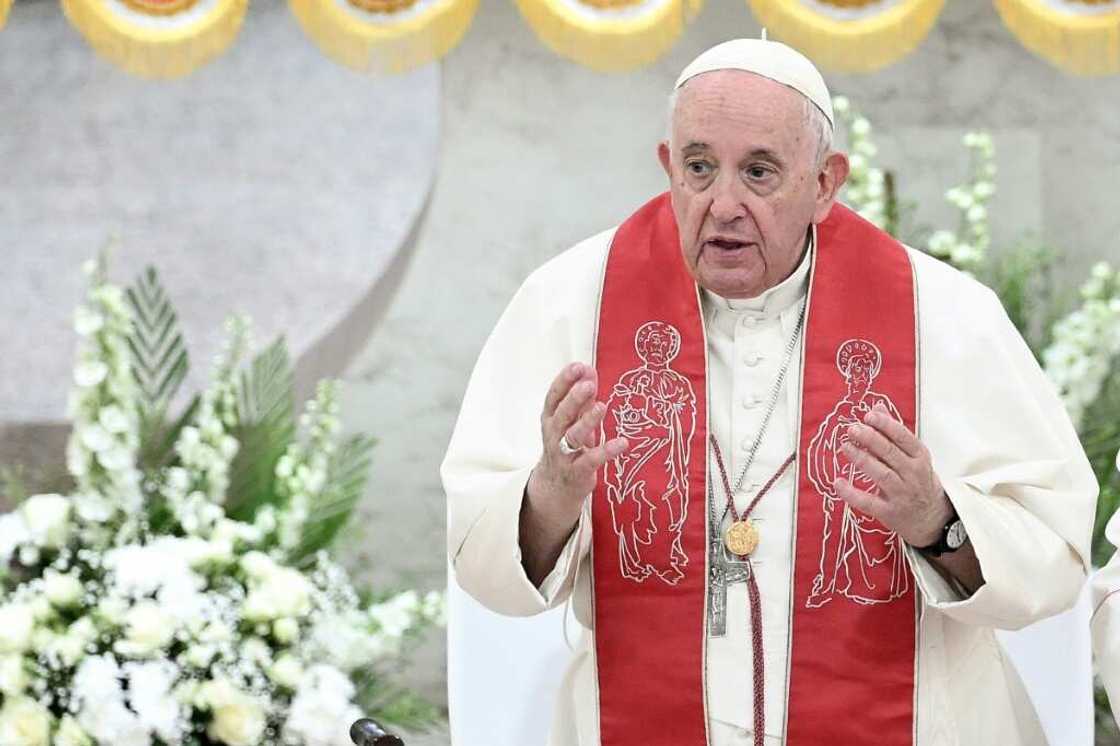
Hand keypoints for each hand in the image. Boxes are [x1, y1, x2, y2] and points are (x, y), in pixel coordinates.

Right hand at [526, 362, 628, 529]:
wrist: (556, 486)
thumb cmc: (566, 445)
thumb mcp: (571, 420)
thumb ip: (581, 397)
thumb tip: (588, 369)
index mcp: (551, 418)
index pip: (554, 397)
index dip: (564, 381)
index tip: (577, 367)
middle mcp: (554, 435)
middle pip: (562, 414)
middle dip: (574, 399)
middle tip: (588, 385)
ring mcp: (563, 454)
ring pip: (573, 436)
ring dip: (587, 421)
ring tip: (601, 406)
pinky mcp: (577, 471)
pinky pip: (591, 460)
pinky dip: (606, 451)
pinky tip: (622, 442)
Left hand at [834, 402, 952, 546]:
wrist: (933, 519)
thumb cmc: (919, 481)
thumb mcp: (914, 456)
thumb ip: (894, 432)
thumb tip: (877, 407)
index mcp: (920, 457)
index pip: (904, 438)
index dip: (886, 425)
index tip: (869, 416)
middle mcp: (913, 475)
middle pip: (891, 454)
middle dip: (871, 439)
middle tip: (852, 429)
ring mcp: (902, 495)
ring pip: (881, 474)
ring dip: (862, 459)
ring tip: (845, 446)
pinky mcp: (889, 512)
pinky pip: (868, 502)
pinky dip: (852, 493)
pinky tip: (838, 482)